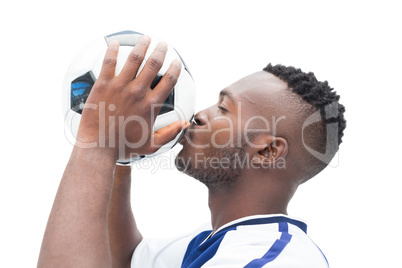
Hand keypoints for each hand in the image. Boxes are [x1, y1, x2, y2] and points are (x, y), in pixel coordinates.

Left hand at [76, 36, 186, 159]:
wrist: (98, 147)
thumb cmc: (124, 147)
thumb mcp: (152, 145)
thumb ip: (171, 134)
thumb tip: (185, 124)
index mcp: (151, 104)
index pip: (169, 81)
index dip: (175, 68)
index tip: (177, 62)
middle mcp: (138, 92)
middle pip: (154, 64)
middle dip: (161, 51)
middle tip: (163, 44)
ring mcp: (120, 86)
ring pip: (134, 58)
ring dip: (142, 45)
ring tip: (146, 38)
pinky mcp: (103, 85)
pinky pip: (109, 62)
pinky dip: (112, 50)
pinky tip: (115, 43)